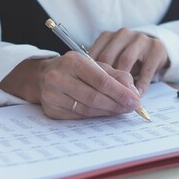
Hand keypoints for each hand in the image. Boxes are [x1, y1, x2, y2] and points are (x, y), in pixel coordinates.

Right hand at [0, 51, 140, 118]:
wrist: (43, 76)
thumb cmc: (74, 70)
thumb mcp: (94, 65)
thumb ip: (115, 76)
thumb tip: (133, 92)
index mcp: (73, 62)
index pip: (101, 80)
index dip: (120, 93)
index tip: (135, 100)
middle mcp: (59, 77)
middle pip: (94, 97)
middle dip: (116, 104)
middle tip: (131, 108)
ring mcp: (52, 95)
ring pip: (86, 110)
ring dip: (108, 112)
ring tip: (121, 111)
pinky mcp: (51, 109)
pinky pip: (78, 117)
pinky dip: (95, 116)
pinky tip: (105, 113)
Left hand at [89, 28, 168, 95]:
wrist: (155, 50)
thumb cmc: (127, 59)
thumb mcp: (112, 60)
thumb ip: (100, 69)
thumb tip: (83, 86)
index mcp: (108, 36)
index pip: (94, 54)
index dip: (90, 73)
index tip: (88, 89)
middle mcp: (122, 34)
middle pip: (108, 57)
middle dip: (105, 78)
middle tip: (102, 96)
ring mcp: (140, 39)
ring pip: (126, 60)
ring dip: (122, 81)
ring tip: (120, 97)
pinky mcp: (155, 48)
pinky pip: (146, 68)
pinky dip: (141, 83)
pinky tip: (138, 94)